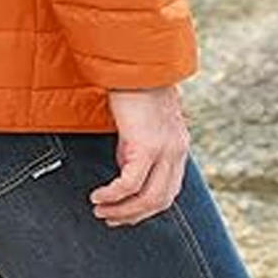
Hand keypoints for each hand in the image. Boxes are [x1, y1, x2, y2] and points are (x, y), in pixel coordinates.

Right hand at [88, 85, 190, 226]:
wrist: (135, 58)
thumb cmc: (135, 82)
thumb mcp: (142, 118)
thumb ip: (138, 141)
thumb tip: (124, 161)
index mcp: (178, 145)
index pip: (169, 189)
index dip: (146, 207)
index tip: (124, 211)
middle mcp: (176, 151)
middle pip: (161, 201)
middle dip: (133, 215)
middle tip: (110, 218)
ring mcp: (164, 150)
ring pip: (148, 198)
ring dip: (122, 210)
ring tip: (101, 211)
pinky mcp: (145, 145)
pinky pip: (129, 183)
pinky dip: (113, 194)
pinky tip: (99, 196)